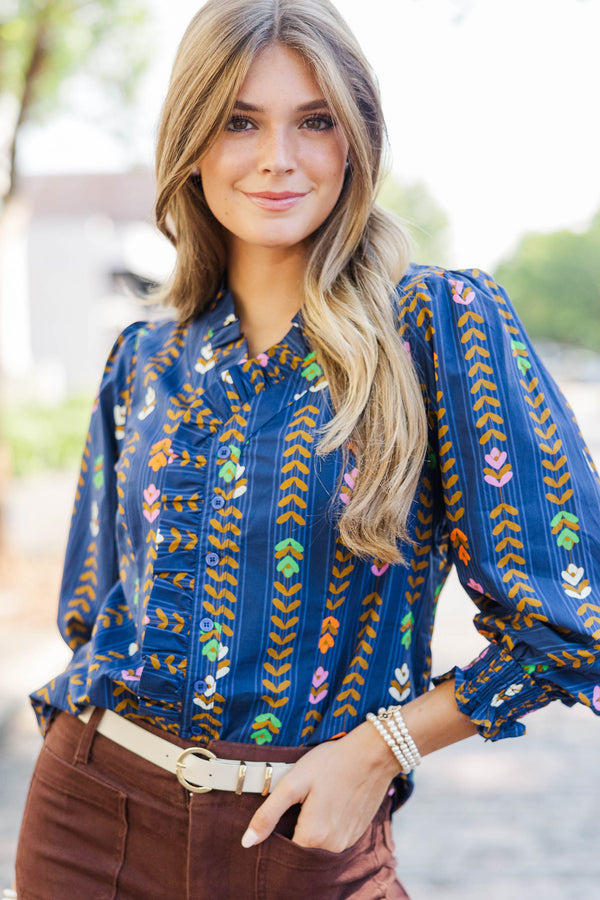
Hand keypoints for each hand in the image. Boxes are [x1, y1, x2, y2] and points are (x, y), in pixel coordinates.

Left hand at [240, 720, 399, 852]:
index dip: (275, 839)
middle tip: (295, 807)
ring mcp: (347, 843)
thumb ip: (268, 814)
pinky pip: (333, 842)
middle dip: (292, 836)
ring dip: (309, 833)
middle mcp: (332, 847)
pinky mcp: (356, 835)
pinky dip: (325, 830)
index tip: (276, 819)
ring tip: (310, 804)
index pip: (284, 854)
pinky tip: (326, 807)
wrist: (373, 754)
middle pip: (302, 853)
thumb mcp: (293, 782)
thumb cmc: (331, 763)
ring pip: (318, 848)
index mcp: (313, 836)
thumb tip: (247, 842)